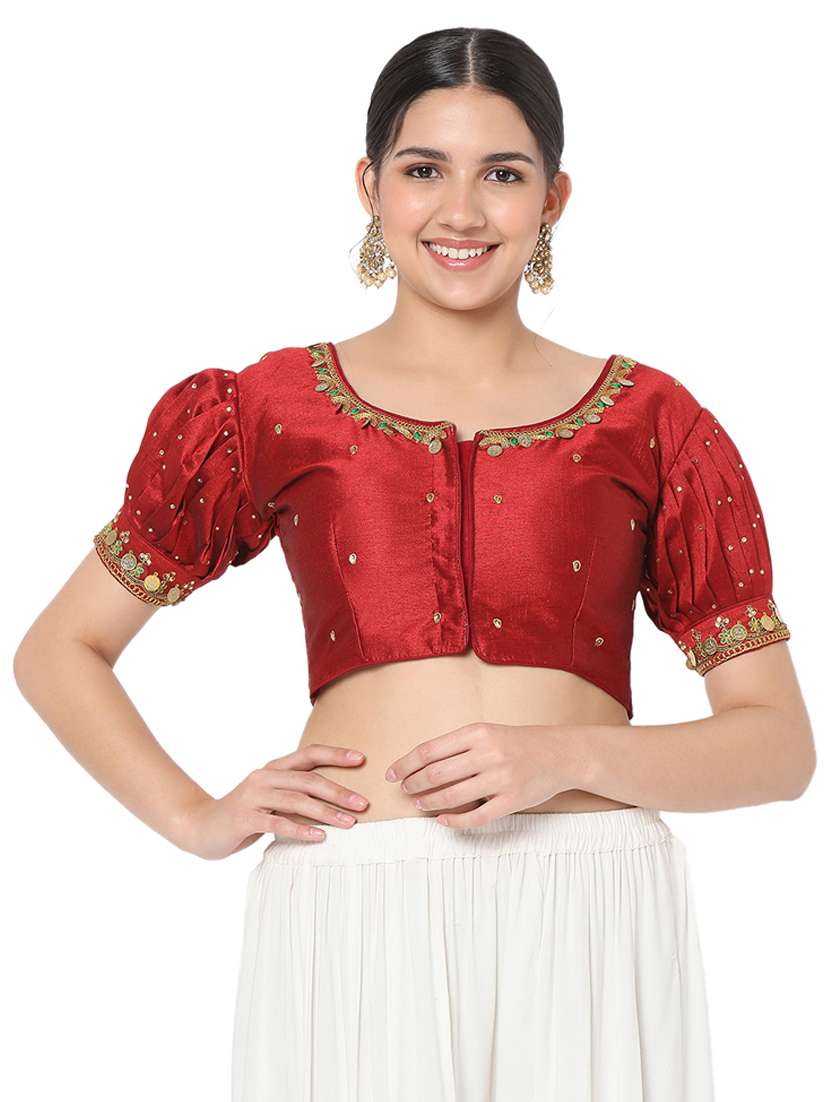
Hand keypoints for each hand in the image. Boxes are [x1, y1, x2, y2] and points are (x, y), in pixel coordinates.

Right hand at [174, 744, 370, 858]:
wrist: (200, 827)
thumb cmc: (242, 815)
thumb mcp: (269, 798)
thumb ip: (293, 794)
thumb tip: (333, 799)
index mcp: (273, 769)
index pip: (308, 754)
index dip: (335, 755)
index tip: (361, 759)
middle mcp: (264, 777)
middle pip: (308, 779)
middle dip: (339, 790)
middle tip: (363, 803)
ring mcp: (253, 796)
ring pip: (296, 800)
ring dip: (326, 811)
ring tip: (349, 823)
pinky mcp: (244, 818)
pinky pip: (278, 822)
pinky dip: (301, 830)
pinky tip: (319, 837)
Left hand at [385, 722, 577, 827]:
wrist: (560, 753)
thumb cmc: (518, 743)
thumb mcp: (488, 733)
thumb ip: (459, 746)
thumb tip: (421, 763)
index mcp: (478, 733)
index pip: (430, 750)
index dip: (406, 763)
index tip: (392, 773)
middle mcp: (488, 754)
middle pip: (437, 773)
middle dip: (413, 784)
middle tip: (404, 789)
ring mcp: (501, 779)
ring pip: (453, 796)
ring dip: (430, 802)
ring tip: (420, 803)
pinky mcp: (512, 801)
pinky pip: (476, 816)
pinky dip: (454, 821)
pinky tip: (442, 820)